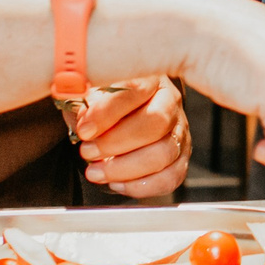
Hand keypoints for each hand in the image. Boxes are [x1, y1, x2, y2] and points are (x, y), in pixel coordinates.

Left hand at [73, 78, 189, 198]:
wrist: (123, 115)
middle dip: (116, 143)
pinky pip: (170, 178)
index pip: (135, 91)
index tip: (84, 130)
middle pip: (155, 123)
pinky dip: (141, 186)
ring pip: (163, 154)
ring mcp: (179, 131)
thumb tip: (84, 119)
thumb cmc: (106, 103)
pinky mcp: (181, 157)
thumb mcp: (91, 93)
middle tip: (88, 151)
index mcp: (150, 79)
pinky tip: (117, 183)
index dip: (108, 113)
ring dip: (125, 168)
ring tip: (96, 171)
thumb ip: (87, 102)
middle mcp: (170, 102)